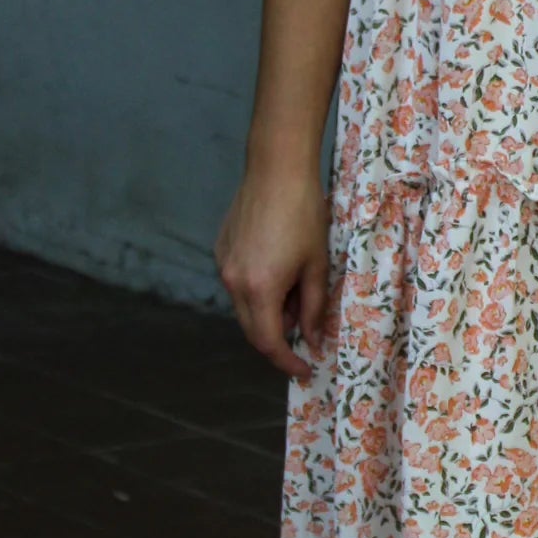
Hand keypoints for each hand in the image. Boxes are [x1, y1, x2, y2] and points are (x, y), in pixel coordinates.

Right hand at [213, 165, 330, 382]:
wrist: (277, 168)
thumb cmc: (304, 214)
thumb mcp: (316, 264)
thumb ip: (313, 308)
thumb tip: (313, 339)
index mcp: (259, 290)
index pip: (269, 342)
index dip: (287, 361)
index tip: (304, 369)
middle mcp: (233, 282)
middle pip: (252, 328)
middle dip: (279, 336)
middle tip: (306, 326)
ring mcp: (223, 265)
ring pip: (244, 306)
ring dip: (268, 310)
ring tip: (296, 286)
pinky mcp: (221, 249)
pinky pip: (238, 282)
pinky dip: (257, 288)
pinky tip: (278, 266)